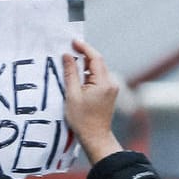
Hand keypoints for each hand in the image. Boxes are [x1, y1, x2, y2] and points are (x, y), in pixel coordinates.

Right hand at [64, 37, 122, 163]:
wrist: (95, 137)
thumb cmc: (83, 120)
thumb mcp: (72, 94)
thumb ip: (70, 73)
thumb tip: (67, 56)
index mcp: (103, 83)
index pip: (95, 58)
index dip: (84, 48)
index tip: (73, 42)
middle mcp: (111, 83)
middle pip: (97, 62)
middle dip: (84, 54)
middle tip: (69, 50)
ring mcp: (111, 88)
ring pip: (98, 69)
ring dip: (85, 64)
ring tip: (70, 63)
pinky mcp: (109, 92)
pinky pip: (99, 77)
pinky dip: (89, 73)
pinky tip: (78, 76)